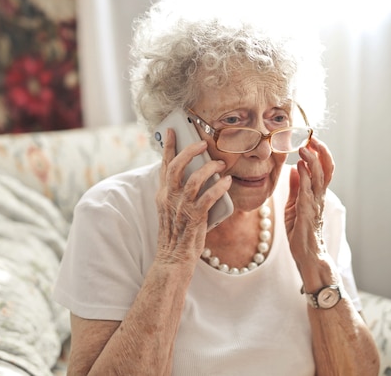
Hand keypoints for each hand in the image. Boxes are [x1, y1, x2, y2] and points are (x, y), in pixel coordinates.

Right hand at [155, 129, 231, 266]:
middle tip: (201, 143)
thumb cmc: (178, 233)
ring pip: (193, 181)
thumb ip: (179, 191)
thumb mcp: (173, 209)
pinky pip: (207, 198)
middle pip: (176, 167)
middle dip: (189, 151)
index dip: (167, 147)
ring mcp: (180, 209)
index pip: (164, 165)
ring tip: (220, 164)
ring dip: (209, 169)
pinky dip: (218, 187)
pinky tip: (227, 181)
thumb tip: (195, 171)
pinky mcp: (193, 220)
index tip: (172, 130)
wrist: (173, 260)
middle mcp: (169, 199)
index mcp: (163, 194)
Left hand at [285, 137, 333, 264]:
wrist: (307, 255)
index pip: (323, 169)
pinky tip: (300, 165)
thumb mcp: (295, 205)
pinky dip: (304, 176)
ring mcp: (315, 203)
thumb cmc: (301, 232)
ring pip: (318, 177)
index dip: (319, 153)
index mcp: (317, 194)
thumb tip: (295, 168)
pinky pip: (307, 190)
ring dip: (312, 160)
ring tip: (305, 146)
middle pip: (326, 169)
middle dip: (320, 151)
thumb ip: (296, 187)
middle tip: (311, 137)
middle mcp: (319, 196)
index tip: (310, 139)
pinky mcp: (307, 212)